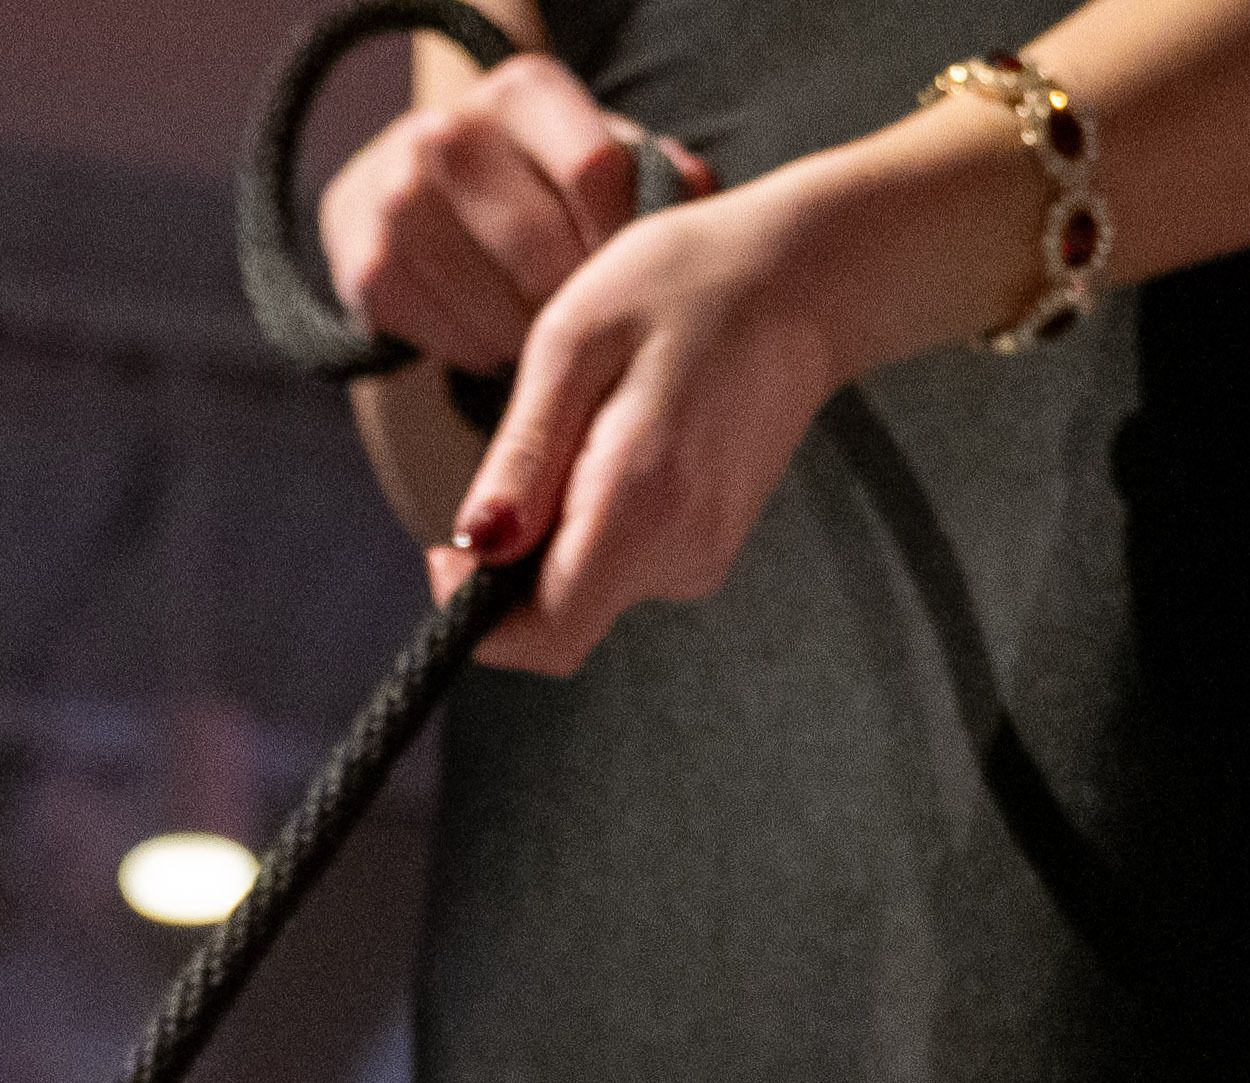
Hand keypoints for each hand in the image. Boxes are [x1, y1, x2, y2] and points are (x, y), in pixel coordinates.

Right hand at [320, 54, 697, 373]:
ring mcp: (398, 198)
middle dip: (578, 305)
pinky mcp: (366, 266)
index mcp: (523, 90)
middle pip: (543, 252)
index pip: (595, 171)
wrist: (419, 190)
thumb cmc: (539, 182)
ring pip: (499, 309)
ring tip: (546, 333)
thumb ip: (657, 177)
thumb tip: (696, 202)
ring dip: (534, 340)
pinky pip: (452, 340)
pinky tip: (494, 332)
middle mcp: (449, 131)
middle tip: (596, 332)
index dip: (622, 243)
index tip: (631, 281)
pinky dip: (484, 353)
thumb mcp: (598, 157)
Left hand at [434, 132, 1056, 673]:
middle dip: (510, 566)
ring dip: (553, 534)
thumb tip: (476, 544)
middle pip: (559, 618)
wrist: (801, 281)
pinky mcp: (710, 548)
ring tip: (586, 425)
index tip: (449, 549)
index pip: (546, 634)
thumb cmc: (682, 284)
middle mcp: (681, 552)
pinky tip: (617, 440)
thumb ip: (524, 453)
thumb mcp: (574, 341)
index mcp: (642, 502)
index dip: (477, 615)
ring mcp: (704, 557)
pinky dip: (592, 521)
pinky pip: (621, 564)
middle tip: (523, 455)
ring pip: (586, 590)